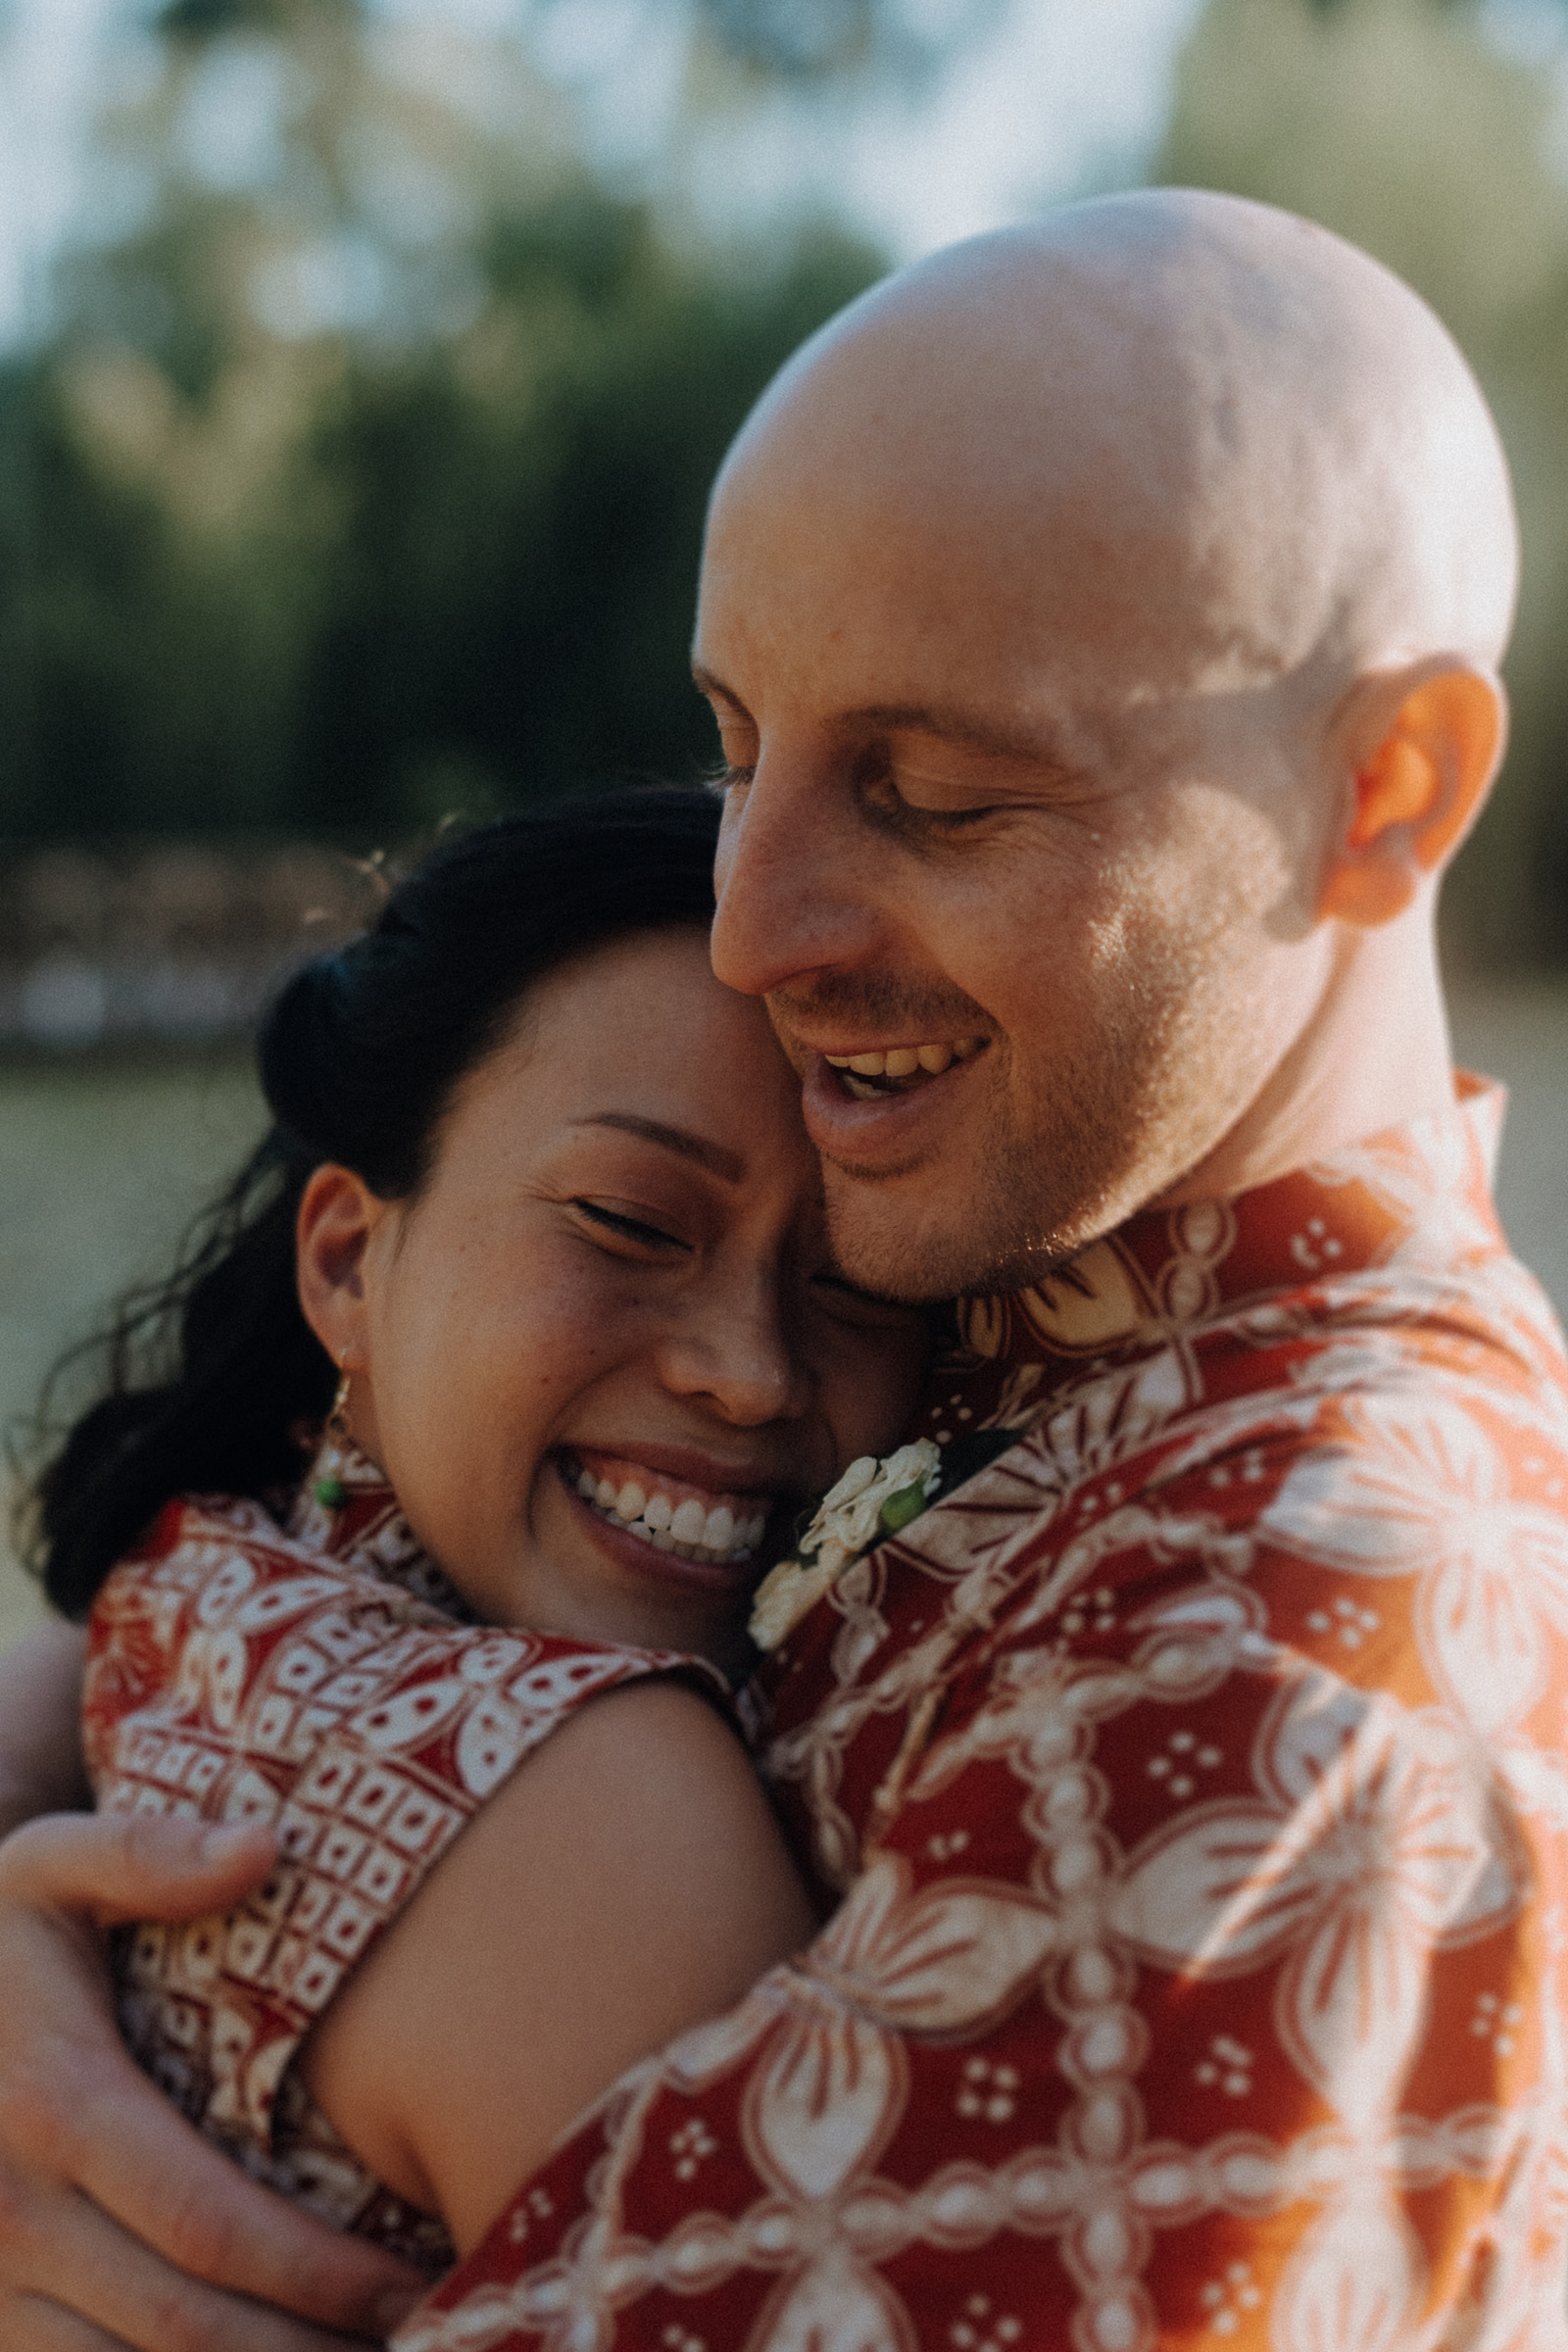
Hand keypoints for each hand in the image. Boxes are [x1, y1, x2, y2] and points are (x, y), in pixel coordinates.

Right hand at [0, 1812, 426, 2350]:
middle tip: (424, 2337)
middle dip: (309, 2350)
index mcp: (55, 2105)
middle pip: (184, 2328)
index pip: (212, 2224)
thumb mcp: (45, 1870)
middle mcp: (12, 2213)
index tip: (416, 2283)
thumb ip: (146, 1852)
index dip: (321, 2273)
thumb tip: (264, 1844)